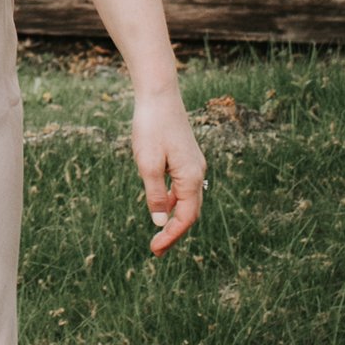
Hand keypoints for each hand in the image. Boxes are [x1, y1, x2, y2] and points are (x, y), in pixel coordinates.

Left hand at [131, 86, 204, 253]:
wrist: (159, 94)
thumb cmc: (151, 127)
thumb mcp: (147, 164)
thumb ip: (155, 196)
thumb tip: (161, 223)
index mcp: (190, 177)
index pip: (185, 217)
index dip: (171, 236)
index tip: (155, 250)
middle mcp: (197, 172)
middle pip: (190, 212)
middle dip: (174, 232)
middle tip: (156, 250)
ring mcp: (193, 164)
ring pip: (187, 200)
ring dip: (174, 218)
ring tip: (158, 234)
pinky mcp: (186, 156)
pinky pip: (183, 187)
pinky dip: (173, 200)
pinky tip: (160, 204)